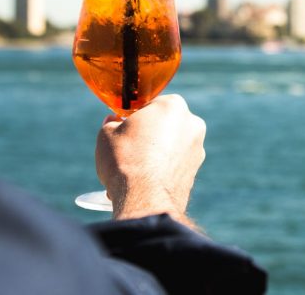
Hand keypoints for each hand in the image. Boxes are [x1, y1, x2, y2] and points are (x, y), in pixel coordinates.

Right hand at [96, 94, 205, 226]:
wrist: (145, 199)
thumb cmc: (125, 160)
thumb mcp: (107, 134)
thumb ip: (112, 123)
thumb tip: (113, 122)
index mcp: (173, 105)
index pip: (151, 105)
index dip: (135, 117)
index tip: (124, 128)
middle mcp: (192, 123)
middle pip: (165, 125)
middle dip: (148, 135)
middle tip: (128, 148)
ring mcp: (197, 149)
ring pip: (170, 147)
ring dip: (155, 154)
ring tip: (134, 169)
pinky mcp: (196, 172)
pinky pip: (174, 165)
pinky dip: (162, 170)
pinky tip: (144, 182)